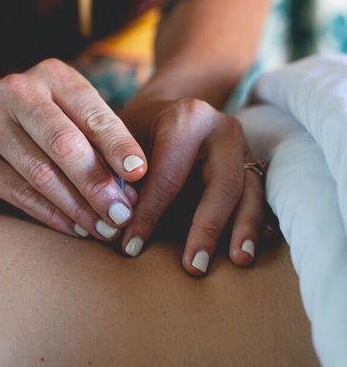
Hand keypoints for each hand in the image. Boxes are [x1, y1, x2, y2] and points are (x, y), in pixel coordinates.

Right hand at [0, 58, 147, 237]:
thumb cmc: (54, 121)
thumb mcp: (78, 114)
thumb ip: (103, 141)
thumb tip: (132, 184)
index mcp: (52, 74)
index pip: (90, 112)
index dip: (117, 143)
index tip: (139, 173)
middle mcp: (16, 92)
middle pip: (62, 143)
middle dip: (96, 183)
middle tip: (122, 214)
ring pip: (40, 173)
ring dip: (78, 207)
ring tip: (104, 227)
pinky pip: (20, 194)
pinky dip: (52, 215)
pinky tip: (77, 228)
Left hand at [118, 98, 263, 275]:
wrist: (168, 109)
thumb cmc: (138, 130)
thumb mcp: (120, 143)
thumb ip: (118, 175)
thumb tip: (117, 220)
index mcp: (186, 119)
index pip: (169, 176)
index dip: (149, 214)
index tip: (131, 247)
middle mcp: (222, 129)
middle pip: (222, 183)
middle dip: (208, 227)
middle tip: (195, 266)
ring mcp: (243, 146)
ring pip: (251, 191)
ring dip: (244, 228)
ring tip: (238, 261)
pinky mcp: (252, 163)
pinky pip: (259, 195)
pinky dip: (255, 222)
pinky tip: (250, 248)